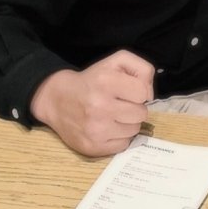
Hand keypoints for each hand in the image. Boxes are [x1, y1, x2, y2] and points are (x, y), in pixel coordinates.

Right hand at [30, 49, 154, 156]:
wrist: (57, 99)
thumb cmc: (92, 79)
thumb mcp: (117, 61)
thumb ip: (142, 68)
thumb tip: (150, 95)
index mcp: (106, 81)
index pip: (143, 92)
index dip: (140, 91)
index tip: (129, 91)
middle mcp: (99, 105)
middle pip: (141, 114)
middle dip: (134, 108)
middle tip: (120, 104)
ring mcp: (96, 129)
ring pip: (134, 130)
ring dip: (127, 123)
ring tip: (113, 115)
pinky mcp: (93, 147)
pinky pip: (123, 145)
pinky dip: (119, 137)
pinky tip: (107, 127)